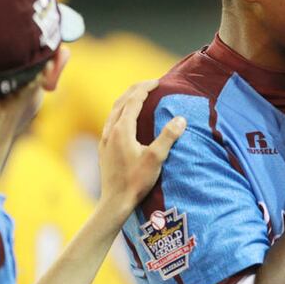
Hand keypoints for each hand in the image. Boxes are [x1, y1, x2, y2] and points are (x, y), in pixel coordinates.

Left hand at [98, 80, 185, 217]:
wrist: (114, 202)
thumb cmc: (136, 181)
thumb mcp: (156, 158)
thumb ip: (168, 136)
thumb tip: (181, 118)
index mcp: (122, 129)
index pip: (133, 100)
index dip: (145, 88)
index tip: (158, 81)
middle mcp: (110, 130)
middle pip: (121, 101)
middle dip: (136, 89)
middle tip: (150, 83)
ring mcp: (105, 139)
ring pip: (114, 110)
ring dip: (127, 99)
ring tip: (139, 96)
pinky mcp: (103, 147)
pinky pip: (111, 121)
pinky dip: (121, 111)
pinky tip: (126, 118)